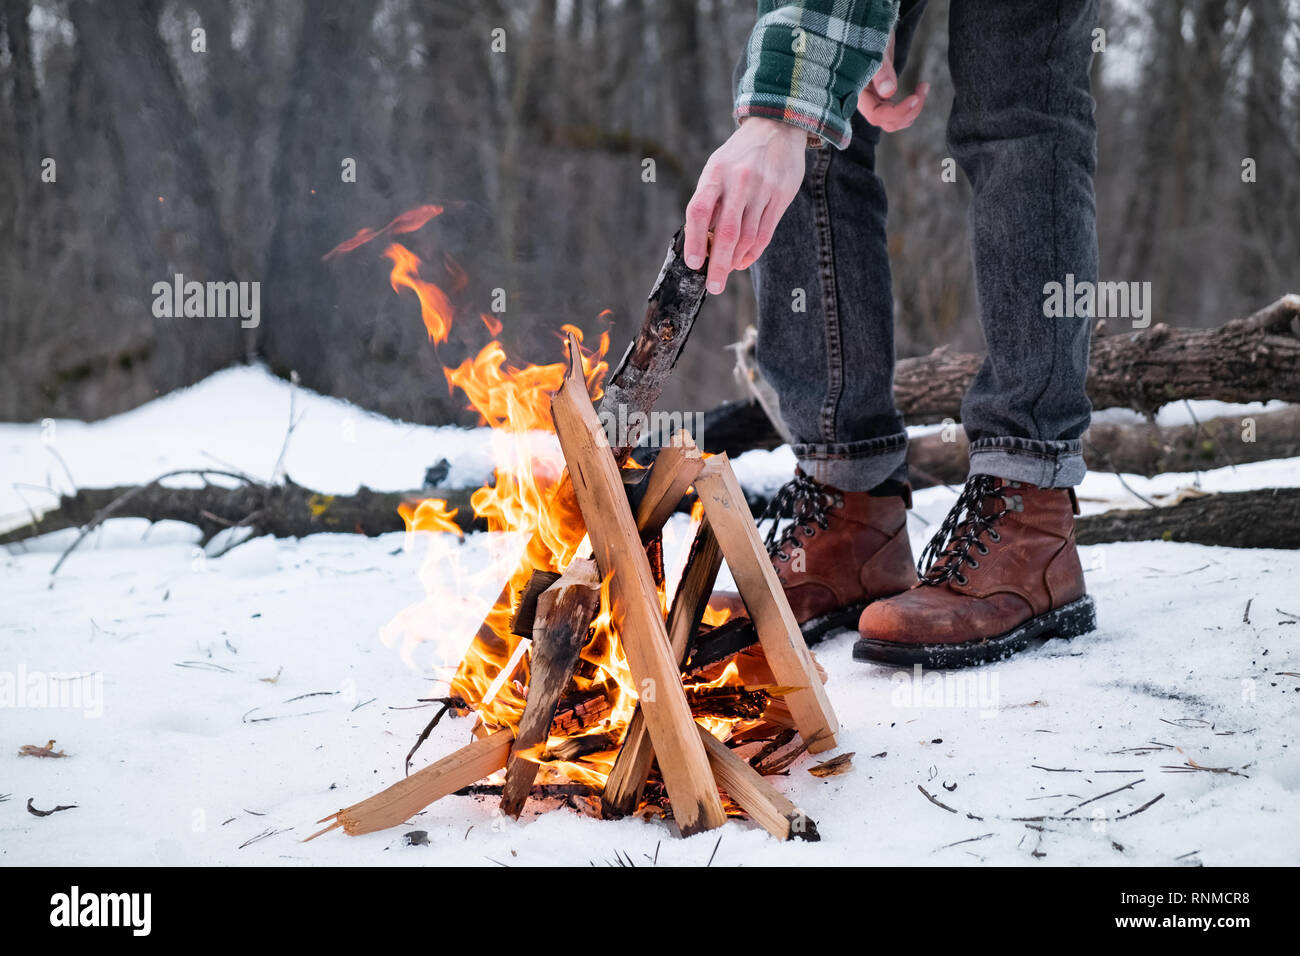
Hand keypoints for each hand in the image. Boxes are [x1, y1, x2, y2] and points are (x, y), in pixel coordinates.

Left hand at [683, 117, 806, 294]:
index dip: (695, 240)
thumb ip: (709, 201)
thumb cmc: (739, 156)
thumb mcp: (717, 168)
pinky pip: (766, 232)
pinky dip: (753, 252)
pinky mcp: (781, 196)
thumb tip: (700, 242)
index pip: (700, 210)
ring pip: (748, 236)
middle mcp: (739, 181)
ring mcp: (762, 189)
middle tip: (713, 286)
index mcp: (716, 173)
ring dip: (736, 260)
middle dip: (719, 264)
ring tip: (728, 271)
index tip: (694, 264)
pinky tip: (744, 261)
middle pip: (727, 231)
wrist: (777, 127)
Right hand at [856, 32, 928, 131]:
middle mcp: (864, 100)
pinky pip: (897, 110)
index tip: (915, 97)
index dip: (897, 112)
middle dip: (908, 112)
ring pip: (893, 120)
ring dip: (912, 111)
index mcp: (857, 92)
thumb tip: (888, 92)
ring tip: (923, 88)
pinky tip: (920, 89)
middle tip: (921, 92)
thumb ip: (881, 70)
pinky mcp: (882, 95)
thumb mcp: (876, 48)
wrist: (871, 24)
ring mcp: (873, 99)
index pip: (876, 115)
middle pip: (886, 122)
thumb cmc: (870, 32)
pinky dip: (911, 105)